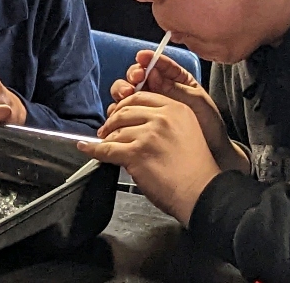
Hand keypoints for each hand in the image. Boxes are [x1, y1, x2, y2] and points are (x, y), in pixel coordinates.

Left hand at [78, 94, 220, 225]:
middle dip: (113, 119)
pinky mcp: (136, 153)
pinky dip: (93, 149)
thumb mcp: (187, 132)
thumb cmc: (196, 170)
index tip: (119, 112)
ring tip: (103, 143)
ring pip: (116, 130)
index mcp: (176, 109)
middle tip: (107, 129)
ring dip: (107, 138)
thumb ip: (165, 123)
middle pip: (126, 110)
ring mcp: (148, 134)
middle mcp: (162, 118)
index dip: (125, 105)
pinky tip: (86, 148)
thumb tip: (137, 124)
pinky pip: (107, 149)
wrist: (203, 193)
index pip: (142, 97)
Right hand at [109, 53, 247, 172]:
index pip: (158, 65)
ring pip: (126, 93)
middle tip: (135, 80)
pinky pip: (123, 113)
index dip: (148, 60)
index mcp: (175, 81)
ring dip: (122, 91)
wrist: (210, 154)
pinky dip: (118, 111)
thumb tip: (153, 73)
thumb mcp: (197, 102)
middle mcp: (157, 91)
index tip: (142, 58)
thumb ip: (176, 88)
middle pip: (137, 77)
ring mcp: (145, 107)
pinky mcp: (137, 123)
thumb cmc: (208, 127)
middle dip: (132, 75)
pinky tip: (120, 112)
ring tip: (126, 95)